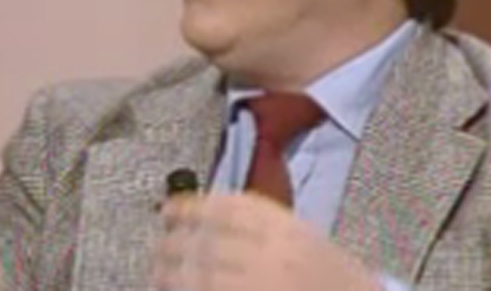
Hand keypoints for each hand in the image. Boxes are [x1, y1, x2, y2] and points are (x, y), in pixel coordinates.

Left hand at [154, 193, 381, 290]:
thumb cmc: (332, 276)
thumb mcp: (301, 238)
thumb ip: (260, 226)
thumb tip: (205, 222)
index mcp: (285, 227)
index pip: (226, 208)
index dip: (191, 207)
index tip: (168, 209)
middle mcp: (273, 252)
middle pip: (208, 241)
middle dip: (174, 243)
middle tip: (159, 246)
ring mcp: (262, 283)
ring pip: (203, 277)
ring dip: (173, 275)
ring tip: (159, 274)